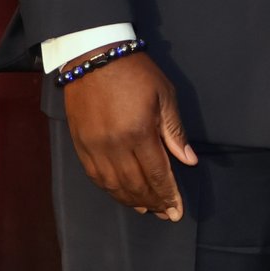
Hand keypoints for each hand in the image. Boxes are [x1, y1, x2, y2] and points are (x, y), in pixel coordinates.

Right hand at [62, 52, 197, 220]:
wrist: (94, 57)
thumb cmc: (136, 73)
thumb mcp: (165, 96)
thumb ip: (175, 132)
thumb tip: (188, 161)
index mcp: (139, 133)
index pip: (158, 174)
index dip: (168, 195)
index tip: (176, 211)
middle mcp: (115, 146)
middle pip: (136, 185)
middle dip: (154, 201)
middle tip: (165, 213)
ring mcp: (94, 148)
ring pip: (114, 186)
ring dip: (132, 200)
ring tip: (147, 208)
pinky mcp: (80, 145)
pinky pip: (96, 177)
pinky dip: (111, 190)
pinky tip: (122, 195)